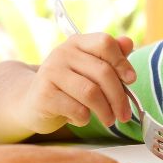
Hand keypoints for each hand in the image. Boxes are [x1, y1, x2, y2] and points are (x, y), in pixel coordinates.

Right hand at [20, 33, 135, 133]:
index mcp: (76, 43)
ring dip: (106, 111)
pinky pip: (77, 110)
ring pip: (91, 93)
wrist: (31, 104)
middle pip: (103, 72)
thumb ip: (109, 57)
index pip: (105, 42)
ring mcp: (50, 73)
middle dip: (119, 97)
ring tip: (109, 120)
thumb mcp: (88, 69)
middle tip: (125, 114)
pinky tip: (80, 119)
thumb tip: (128, 42)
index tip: (131, 80)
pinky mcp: (44, 95)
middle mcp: (62, 53)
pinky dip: (84, 119)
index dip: (122, 62)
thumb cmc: (68, 87)